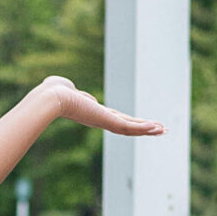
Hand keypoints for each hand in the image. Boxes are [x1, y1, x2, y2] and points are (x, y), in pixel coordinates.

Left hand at [36, 75, 163, 136]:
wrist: (53, 98)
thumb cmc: (53, 91)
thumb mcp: (65, 88)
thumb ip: (67, 88)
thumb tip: (64, 85)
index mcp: (94, 113)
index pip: (117, 118)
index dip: (131, 121)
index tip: (142, 122)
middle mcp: (101, 119)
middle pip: (128, 126)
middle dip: (144, 128)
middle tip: (161, 130)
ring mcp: (104, 122)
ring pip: (130, 129)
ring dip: (148, 129)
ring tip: (163, 130)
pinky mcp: (107, 121)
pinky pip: (128, 127)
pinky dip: (143, 128)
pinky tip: (156, 128)